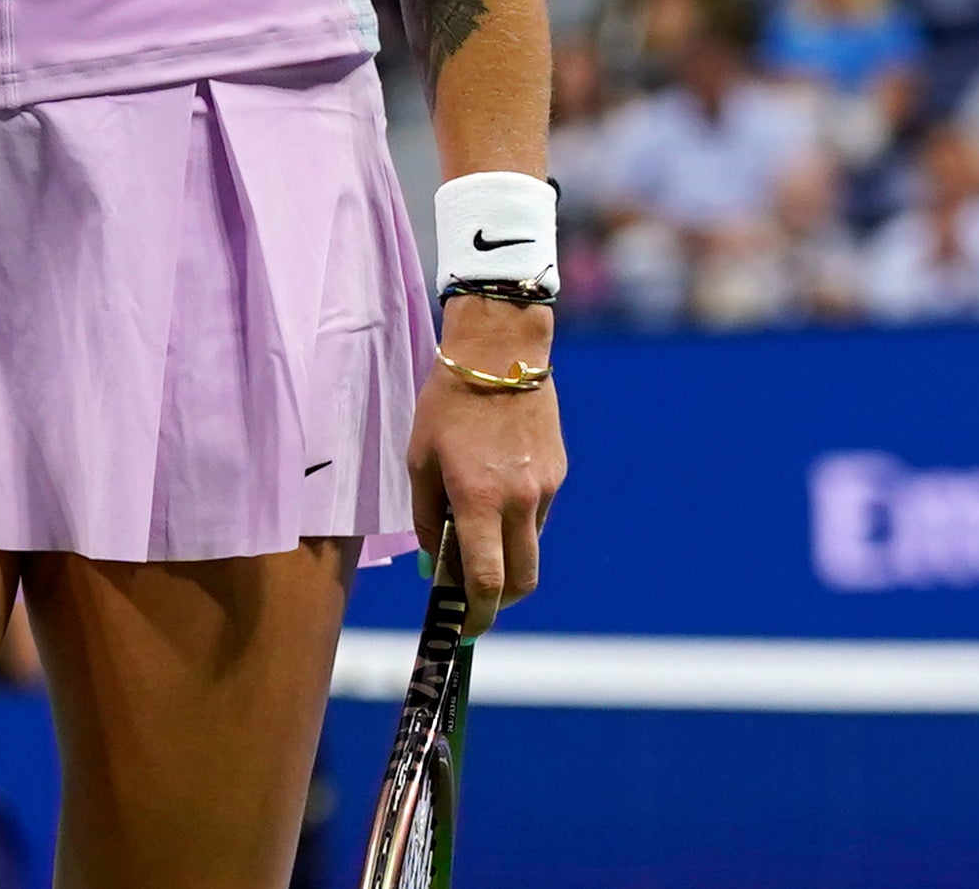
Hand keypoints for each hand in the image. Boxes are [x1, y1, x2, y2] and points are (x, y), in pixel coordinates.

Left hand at [408, 296, 564, 633]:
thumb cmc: (447, 403)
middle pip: (522, 581)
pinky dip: (518, 520)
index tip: (463, 628)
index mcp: (480, 500)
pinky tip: (496, 488)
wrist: (500, 350)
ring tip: (477, 526)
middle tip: (474, 598)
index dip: (476, 615)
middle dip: (498, 601)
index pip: (486, 582)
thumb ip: (428, 518)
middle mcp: (521, 501)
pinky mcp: (559, 472)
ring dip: (508, 555)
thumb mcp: (419, 460)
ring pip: (531, 547)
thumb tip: (436, 562)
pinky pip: (539, 514)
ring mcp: (546, 488)